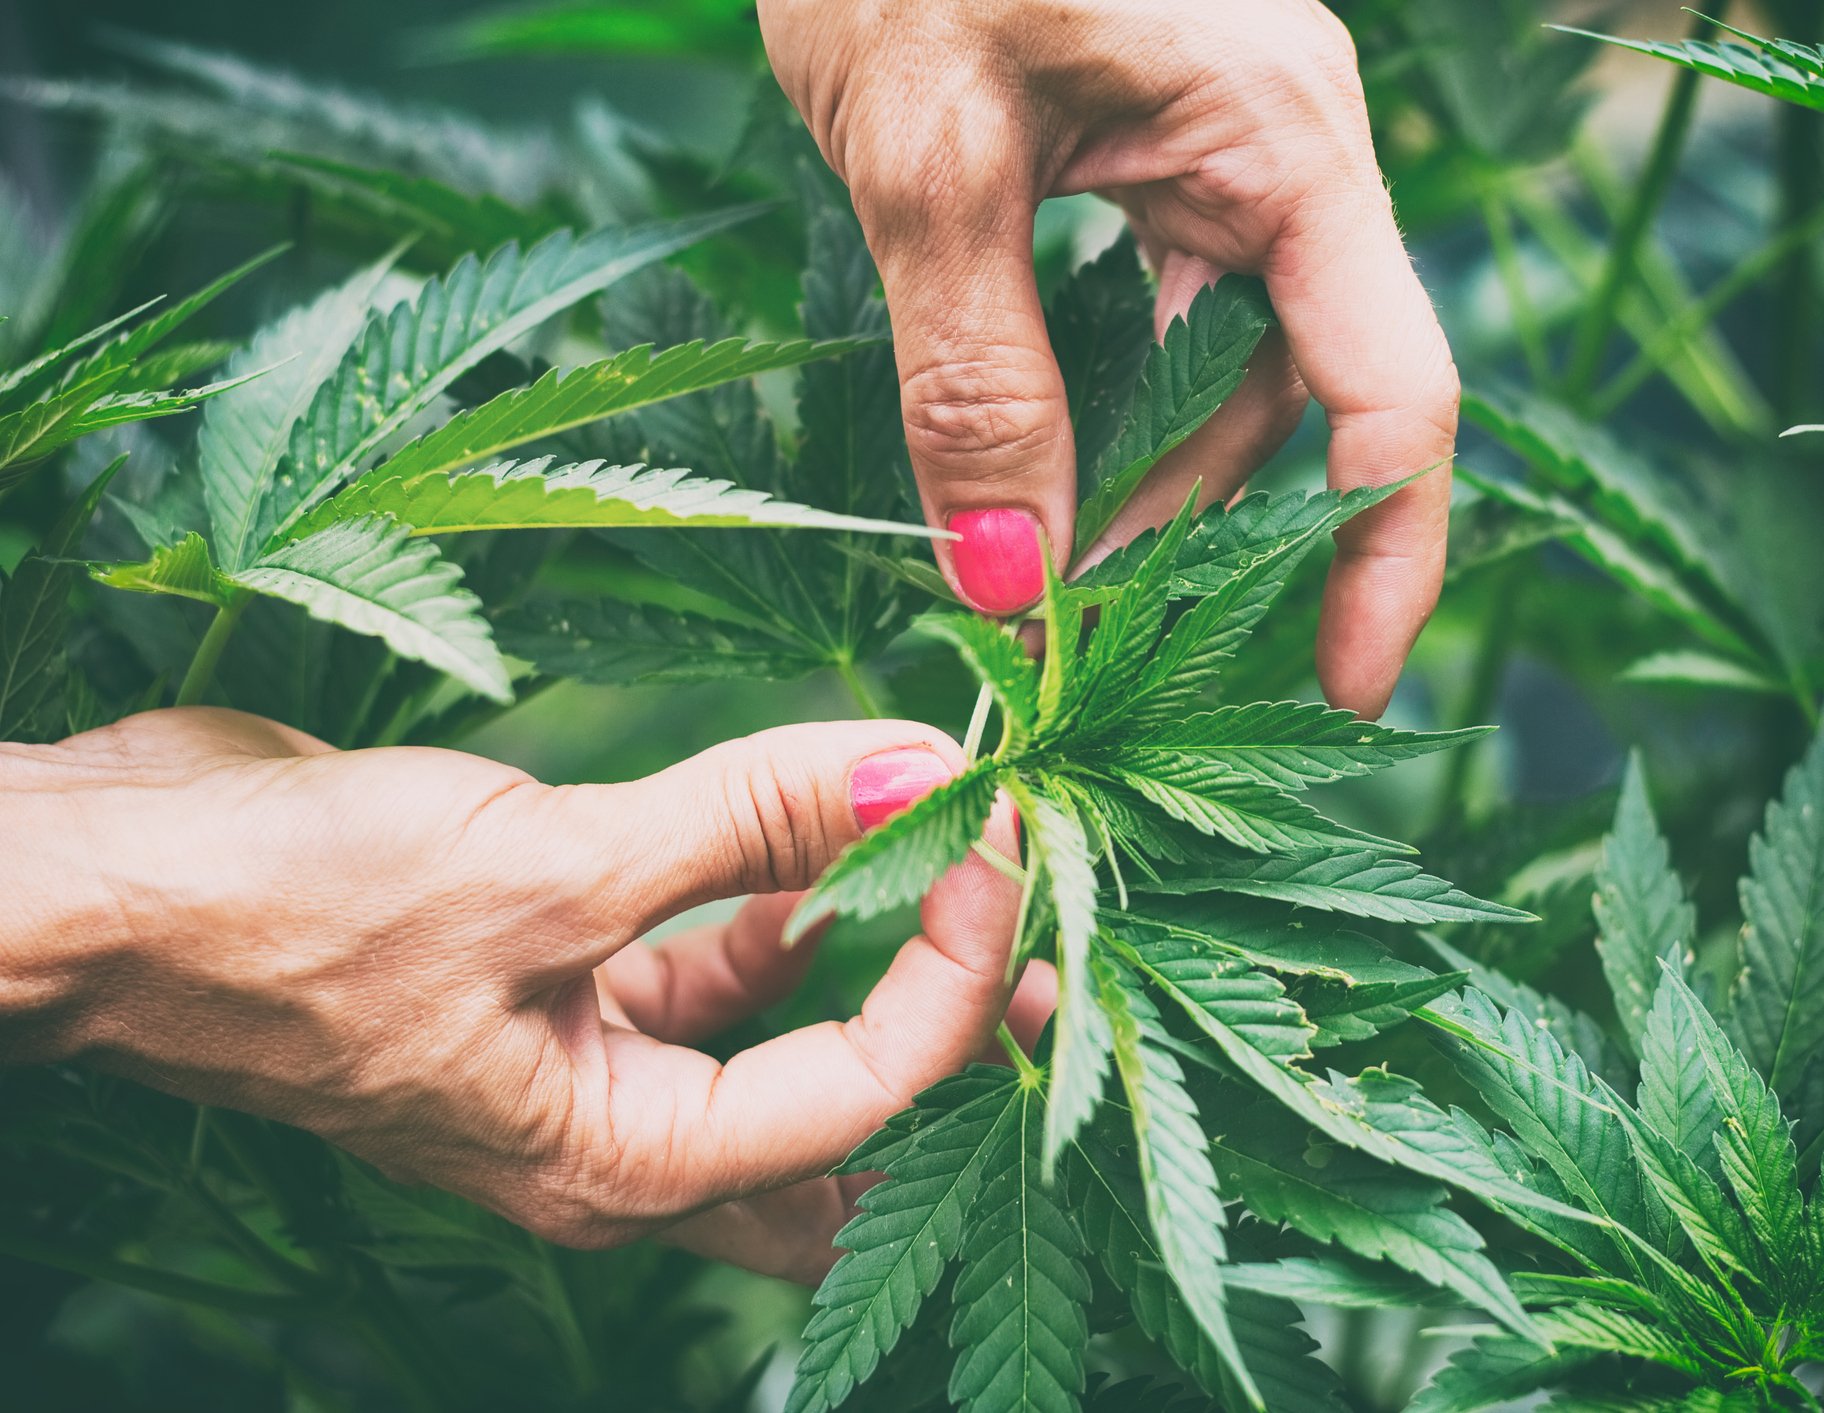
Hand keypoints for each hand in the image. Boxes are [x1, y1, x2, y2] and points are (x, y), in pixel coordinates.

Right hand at [0, 708, 1021, 1281]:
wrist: (116, 882)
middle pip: (843, 1113)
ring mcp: (586, 1056)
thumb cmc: (291, 916)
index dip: (955, 968)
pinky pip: (704, 958)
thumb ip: (749, 821)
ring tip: (952, 849)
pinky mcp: (559, 973)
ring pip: (778, 1028)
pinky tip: (822, 818)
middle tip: (1042, 937)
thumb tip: (913, 774)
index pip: (863, 1091)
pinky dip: (773, 896)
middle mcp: (616, 1134)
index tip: (993, 839)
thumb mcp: (551, 865)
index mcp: (621, 1164)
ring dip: (866, 942)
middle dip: (948, 1026)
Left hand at [761, 0, 1455, 716]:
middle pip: (1302, 393)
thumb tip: (1010, 583)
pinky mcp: (1154, 141)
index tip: (1343, 691)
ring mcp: (1223, 144)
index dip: (1383, 557)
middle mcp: (1283, 150)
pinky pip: (1162, 302)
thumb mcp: (928, 161)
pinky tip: (1031, 444)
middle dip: (1204, 525)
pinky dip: (1104, 389)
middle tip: (1079, 630)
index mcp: (1283, 139)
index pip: (1393, 393)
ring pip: (1222, 358)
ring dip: (1138, 465)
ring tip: (1032, 550)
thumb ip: (976, 379)